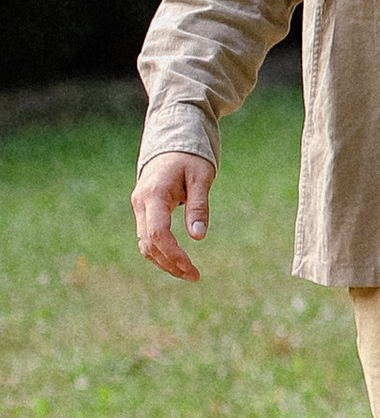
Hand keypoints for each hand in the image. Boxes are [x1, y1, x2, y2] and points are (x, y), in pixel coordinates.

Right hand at [134, 152, 214, 283]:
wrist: (172, 141)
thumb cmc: (190, 157)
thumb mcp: (201, 178)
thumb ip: (199, 206)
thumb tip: (198, 237)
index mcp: (154, 194)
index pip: (157, 233)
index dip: (173, 254)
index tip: (191, 267)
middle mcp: (141, 203)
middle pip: (149, 243)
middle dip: (170, 263)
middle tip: (195, 276)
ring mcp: (139, 206)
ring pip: (145, 243)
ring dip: (164, 261)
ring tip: (188, 273)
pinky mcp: (143, 209)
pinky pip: (147, 236)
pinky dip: (160, 251)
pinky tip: (177, 260)